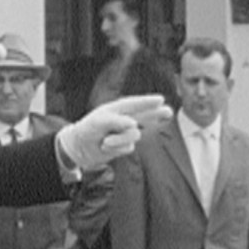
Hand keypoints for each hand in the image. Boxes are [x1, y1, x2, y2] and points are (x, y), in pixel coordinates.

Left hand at [58, 95, 172, 169]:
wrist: (79, 149)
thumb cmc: (87, 129)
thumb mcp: (98, 122)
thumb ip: (116, 121)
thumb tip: (134, 124)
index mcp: (117, 109)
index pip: (134, 104)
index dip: (147, 102)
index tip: (160, 99)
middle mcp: (123, 120)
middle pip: (145, 116)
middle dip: (156, 114)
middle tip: (169, 112)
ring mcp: (125, 133)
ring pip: (133, 136)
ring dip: (119, 140)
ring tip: (105, 141)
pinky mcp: (124, 146)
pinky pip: (127, 147)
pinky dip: (116, 149)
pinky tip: (106, 147)